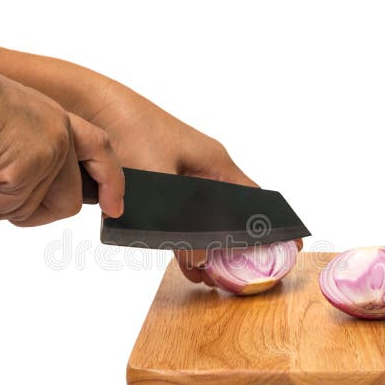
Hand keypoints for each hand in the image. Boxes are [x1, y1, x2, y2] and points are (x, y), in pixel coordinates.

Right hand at [0, 72, 123, 225]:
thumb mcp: (2, 127)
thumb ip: (22, 157)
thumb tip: (15, 199)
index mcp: (55, 119)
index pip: (99, 149)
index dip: (110, 181)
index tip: (113, 207)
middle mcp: (60, 134)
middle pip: (65, 202)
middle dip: (29, 215)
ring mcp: (49, 152)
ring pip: (28, 210)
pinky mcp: (27, 169)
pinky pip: (2, 208)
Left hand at [82, 79, 278, 282]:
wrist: (93, 108)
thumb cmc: (132, 130)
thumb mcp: (159, 181)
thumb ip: (179, 223)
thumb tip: (199, 260)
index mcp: (216, 163)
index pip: (256, 199)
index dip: (273, 224)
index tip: (291, 245)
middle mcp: (204, 171)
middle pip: (230, 215)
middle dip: (234, 246)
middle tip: (238, 274)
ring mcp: (182, 179)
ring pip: (204, 220)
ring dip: (207, 246)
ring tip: (208, 276)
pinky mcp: (160, 186)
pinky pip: (181, 218)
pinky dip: (185, 239)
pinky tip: (185, 262)